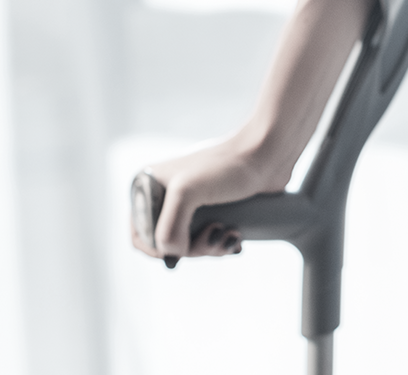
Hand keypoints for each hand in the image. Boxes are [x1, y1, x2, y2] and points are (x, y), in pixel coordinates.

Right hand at [129, 139, 291, 263]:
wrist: (267, 153)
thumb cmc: (228, 166)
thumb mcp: (187, 193)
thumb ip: (169, 227)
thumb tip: (172, 254)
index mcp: (148, 186)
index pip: (140, 233)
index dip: (157, 250)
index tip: (183, 251)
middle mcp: (166, 194)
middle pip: (169, 243)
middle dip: (194, 249)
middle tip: (216, 236)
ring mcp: (191, 202)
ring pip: (192, 244)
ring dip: (212, 247)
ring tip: (231, 235)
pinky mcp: (214, 208)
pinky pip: (210, 239)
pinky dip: (222, 244)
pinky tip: (236, 237)